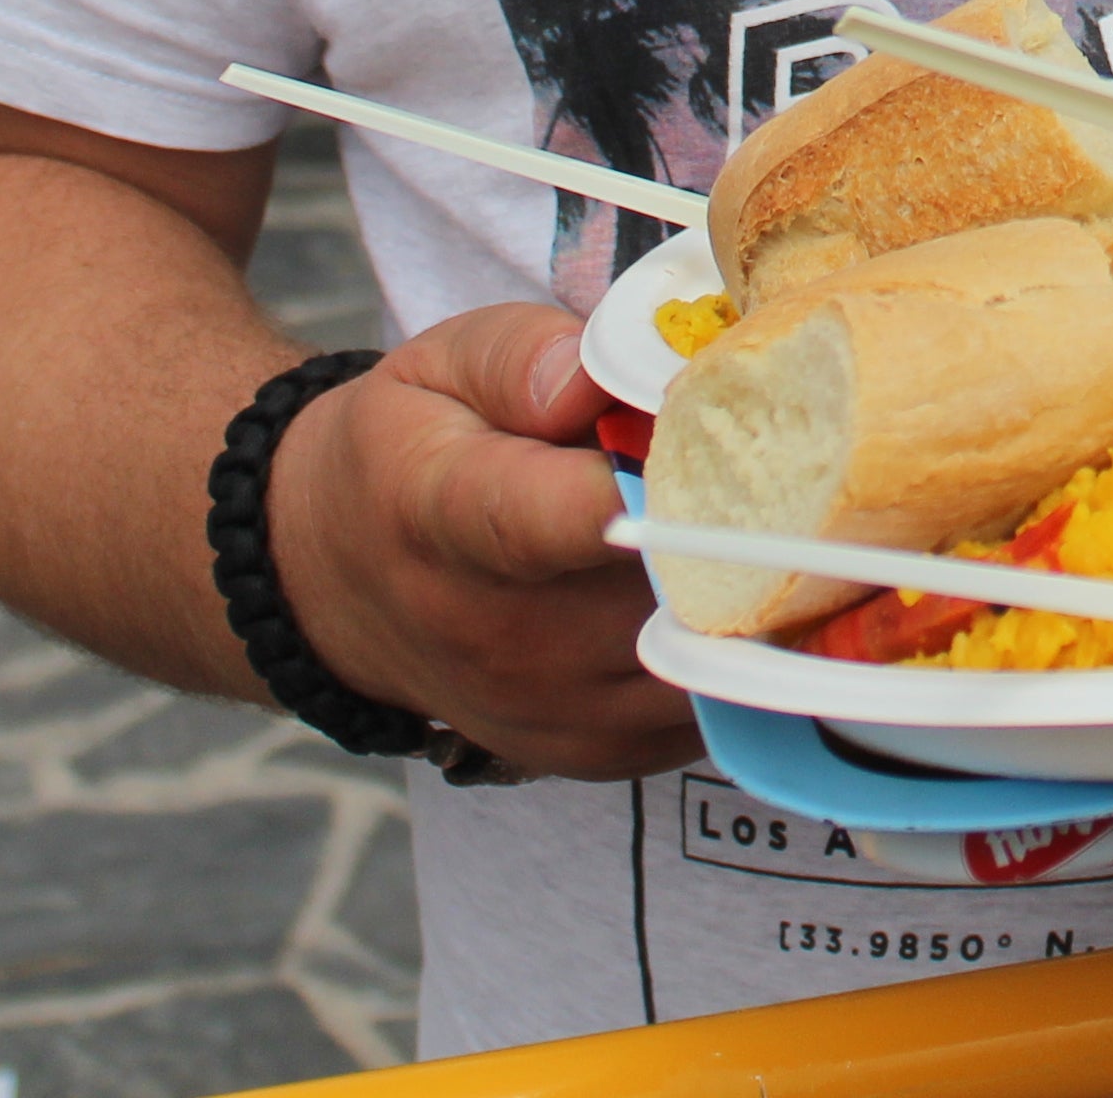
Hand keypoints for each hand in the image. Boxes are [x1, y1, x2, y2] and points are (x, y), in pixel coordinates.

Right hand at [264, 303, 702, 784]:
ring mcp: (551, 707)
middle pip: (663, 585)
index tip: (714, 441)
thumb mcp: (442, 366)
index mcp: (446, 515)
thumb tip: (599, 381)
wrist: (339, 582)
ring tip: (744, 518)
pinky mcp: (597, 754)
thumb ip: (526, 357)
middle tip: (773, 460)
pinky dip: (733, 643)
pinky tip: (714, 584)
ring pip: (709, 651)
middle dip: (737, 520)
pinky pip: (712, 702)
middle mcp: (496, 632)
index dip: (649, 485)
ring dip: (748, 586)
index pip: (552, 517)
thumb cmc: (412, 448)